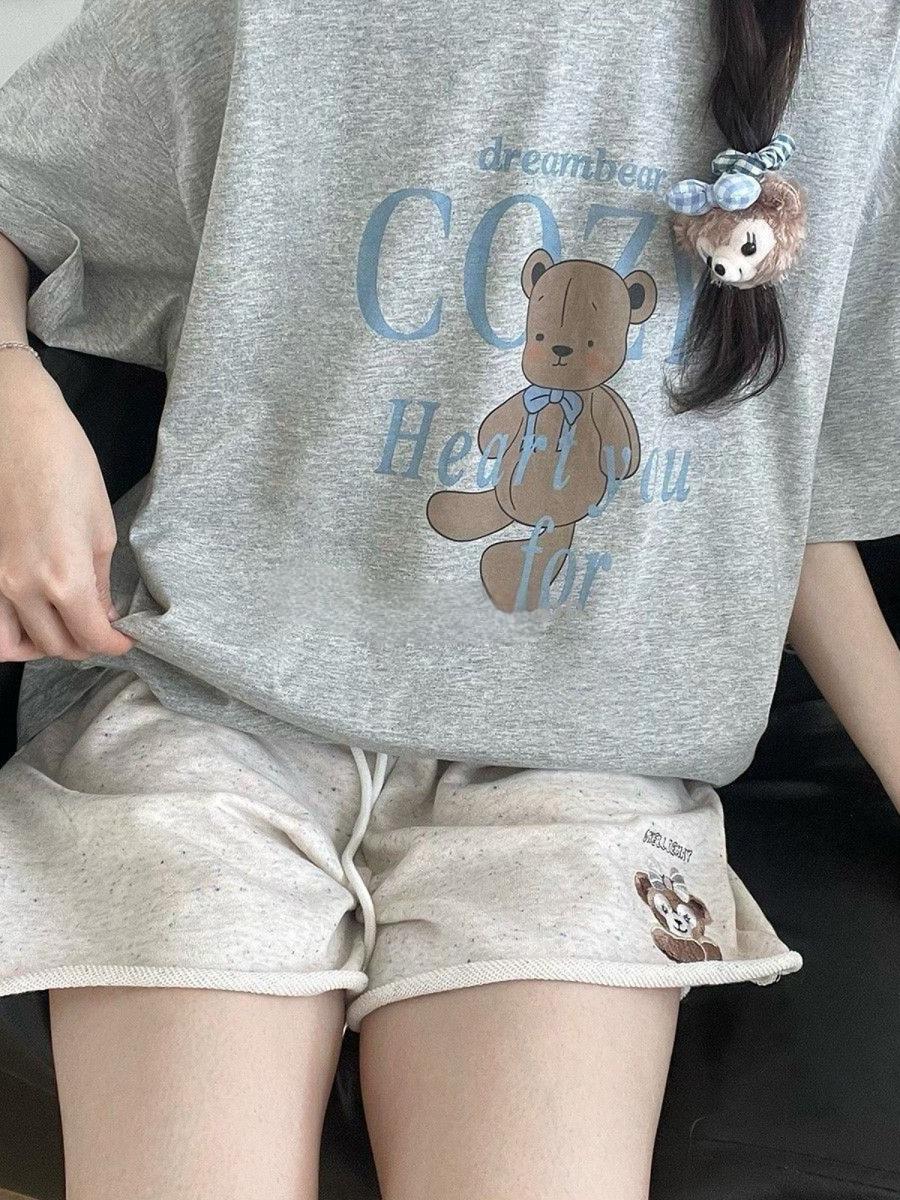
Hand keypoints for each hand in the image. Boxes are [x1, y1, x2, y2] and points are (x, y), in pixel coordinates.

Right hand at [0, 353, 134, 661]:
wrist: (11, 421)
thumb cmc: (64, 461)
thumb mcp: (100, 524)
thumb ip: (99, 578)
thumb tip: (102, 611)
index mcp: (62, 578)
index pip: (90, 638)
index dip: (113, 646)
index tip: (123, 641)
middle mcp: (21, 588)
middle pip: (53, 647)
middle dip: (82, 645)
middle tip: (99, 630)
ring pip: (10, 645)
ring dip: (39, 645)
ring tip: (61, 627)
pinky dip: (10, 628)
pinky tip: (31, 612)